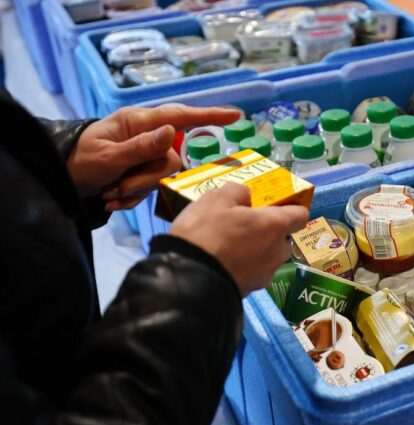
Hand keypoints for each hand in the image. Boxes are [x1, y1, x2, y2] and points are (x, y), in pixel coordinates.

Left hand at [67, 105, 239, 209]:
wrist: (59, 178)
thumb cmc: (78, 161)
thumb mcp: (108, 156)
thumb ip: (141, 147)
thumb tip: (172, 131)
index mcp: (137, 123)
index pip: (180, 116)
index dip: (209, 117)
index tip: (235, 117)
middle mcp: (145, 136)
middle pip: (170, 158)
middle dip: (147, 178)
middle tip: (119, 188)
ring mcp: (144, 155)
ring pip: (161, 176)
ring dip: (136, 190)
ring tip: (110, 194)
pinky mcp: (141, 173)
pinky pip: (150, 188)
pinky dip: (132, 198)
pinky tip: (111, 199)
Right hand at [169, 183, 309, 294]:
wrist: (189, 281)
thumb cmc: (206, 234)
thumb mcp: (215, 199)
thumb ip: (236, 192)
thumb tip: (246, 197)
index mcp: (275, 226)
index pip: (300, 215)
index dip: (291, 209)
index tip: (274, 206)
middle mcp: (277, 251)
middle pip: (283, 238)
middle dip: (269, 232)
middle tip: (245, 226)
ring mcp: (266, 274)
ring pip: (268, 257)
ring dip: (256, 250)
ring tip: (230, 246)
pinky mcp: (252, 290)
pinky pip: (253, 273)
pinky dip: (244, 266)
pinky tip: (223, 262)